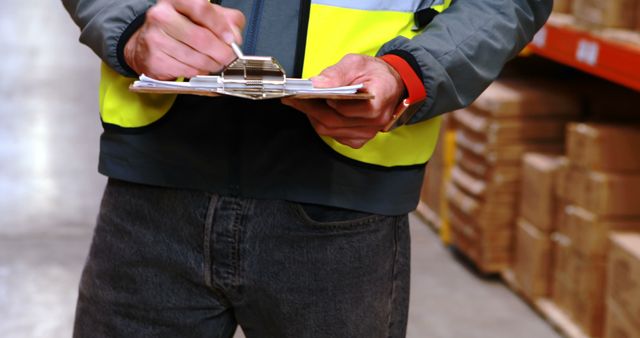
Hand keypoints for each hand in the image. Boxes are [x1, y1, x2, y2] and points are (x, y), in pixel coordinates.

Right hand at [124, 0, 244, 79]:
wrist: (147, 43)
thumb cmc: (181, 27)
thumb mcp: (206, 16)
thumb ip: (227, 21)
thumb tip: (235, 38)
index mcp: (176, 0)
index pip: (201, 8)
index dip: (220, 26)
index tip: (231, 40)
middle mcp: (162, 16)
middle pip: (201, 38)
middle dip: (221, 52)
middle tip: (229, 58)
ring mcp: (155, 38)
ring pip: (196, 58)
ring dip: (211, 64)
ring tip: (214, 62)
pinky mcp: (154, 60)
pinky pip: (187, 70)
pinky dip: (198, 72)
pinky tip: (198, 66)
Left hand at [282, 54, 404, 148]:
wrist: (390, 85)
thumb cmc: (376, 74)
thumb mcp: (357, 63)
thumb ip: (337, 73)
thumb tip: (317, 83)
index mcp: (378, 99)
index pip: (346, 108)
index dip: (324, 102)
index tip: (305, 93)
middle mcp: (375, 121)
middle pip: (334, 121)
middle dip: (310, 109)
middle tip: (294, 97)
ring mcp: (367, 132)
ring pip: (331, 131)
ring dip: (313, 117)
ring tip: (301, 103)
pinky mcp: (360, 138)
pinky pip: (335, 136)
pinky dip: (323, 124)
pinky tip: (316, 112)